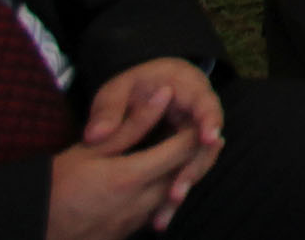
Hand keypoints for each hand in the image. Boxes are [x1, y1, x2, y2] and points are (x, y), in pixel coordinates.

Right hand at [45, 120, 212, 239]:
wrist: (29, 223)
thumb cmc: (55, 184)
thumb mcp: (91, 148)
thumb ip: (132, 124)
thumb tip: (163, 95)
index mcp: (130, 177)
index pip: (181, 151)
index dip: (195, 133)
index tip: (196, 118)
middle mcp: (137, 204)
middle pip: (181, 176)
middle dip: (191, 156)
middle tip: (192, 136)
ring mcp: (131, 224)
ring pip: (168, 197)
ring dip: (175, 178)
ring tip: (172, 157)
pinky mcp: (123, 236)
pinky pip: (151, 214)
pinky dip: (157, 197)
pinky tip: (148, 184)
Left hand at [71, 56, 224, 229]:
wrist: (149, 88)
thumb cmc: (135, 85)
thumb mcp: (118, 89)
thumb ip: (108, 110)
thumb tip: (95, 136)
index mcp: (189, 88)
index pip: (205, 104)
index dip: (209, 121)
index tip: (207, 139)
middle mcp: (199, 113)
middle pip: (205, 142)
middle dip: (192, 168)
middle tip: (176, 193)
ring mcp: (196, 134)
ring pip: (196, 162)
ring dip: (183, 187)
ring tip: (164, 214)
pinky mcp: (186, 153)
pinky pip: (184, 172)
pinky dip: (173, 194)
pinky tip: (160, 218)